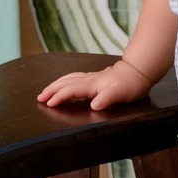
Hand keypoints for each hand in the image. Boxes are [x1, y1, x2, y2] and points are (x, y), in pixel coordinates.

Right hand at [36, 59, 151, 110]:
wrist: (138, 72)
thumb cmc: (130, 85)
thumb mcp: (121, 94)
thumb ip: (107, 98)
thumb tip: (95, 104)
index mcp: (93, 85)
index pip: (71, 90)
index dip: (59, 96)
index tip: (48, 103)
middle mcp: (89, 80)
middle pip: (66, 83)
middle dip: (51, 90)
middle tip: (39, 98)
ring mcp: (91, 77)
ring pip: (68, 79)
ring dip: (56, 84)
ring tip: (46, 91)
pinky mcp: (94, 78)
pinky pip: (74, 78)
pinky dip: (64, 81)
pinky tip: (64, 83)